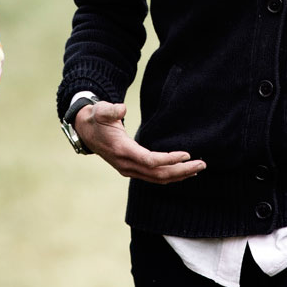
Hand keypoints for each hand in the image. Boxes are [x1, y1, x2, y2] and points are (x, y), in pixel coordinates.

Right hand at [72, 100, 206, 183]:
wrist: (85, 131)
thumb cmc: (96, 118)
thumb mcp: (100, 110)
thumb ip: (110, 109)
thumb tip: (122, 108)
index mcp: (122, 150)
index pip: (150, 161)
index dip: (169, 159)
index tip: (186, 154)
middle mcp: (126, 165)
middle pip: (158, 174)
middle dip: (181, 170)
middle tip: (202, 164)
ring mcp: (128, 170)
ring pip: (157, 178)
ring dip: (178, 175)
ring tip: (197, 169)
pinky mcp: (132, 170)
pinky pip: (153, 177)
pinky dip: (169, 176)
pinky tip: (182, 172)